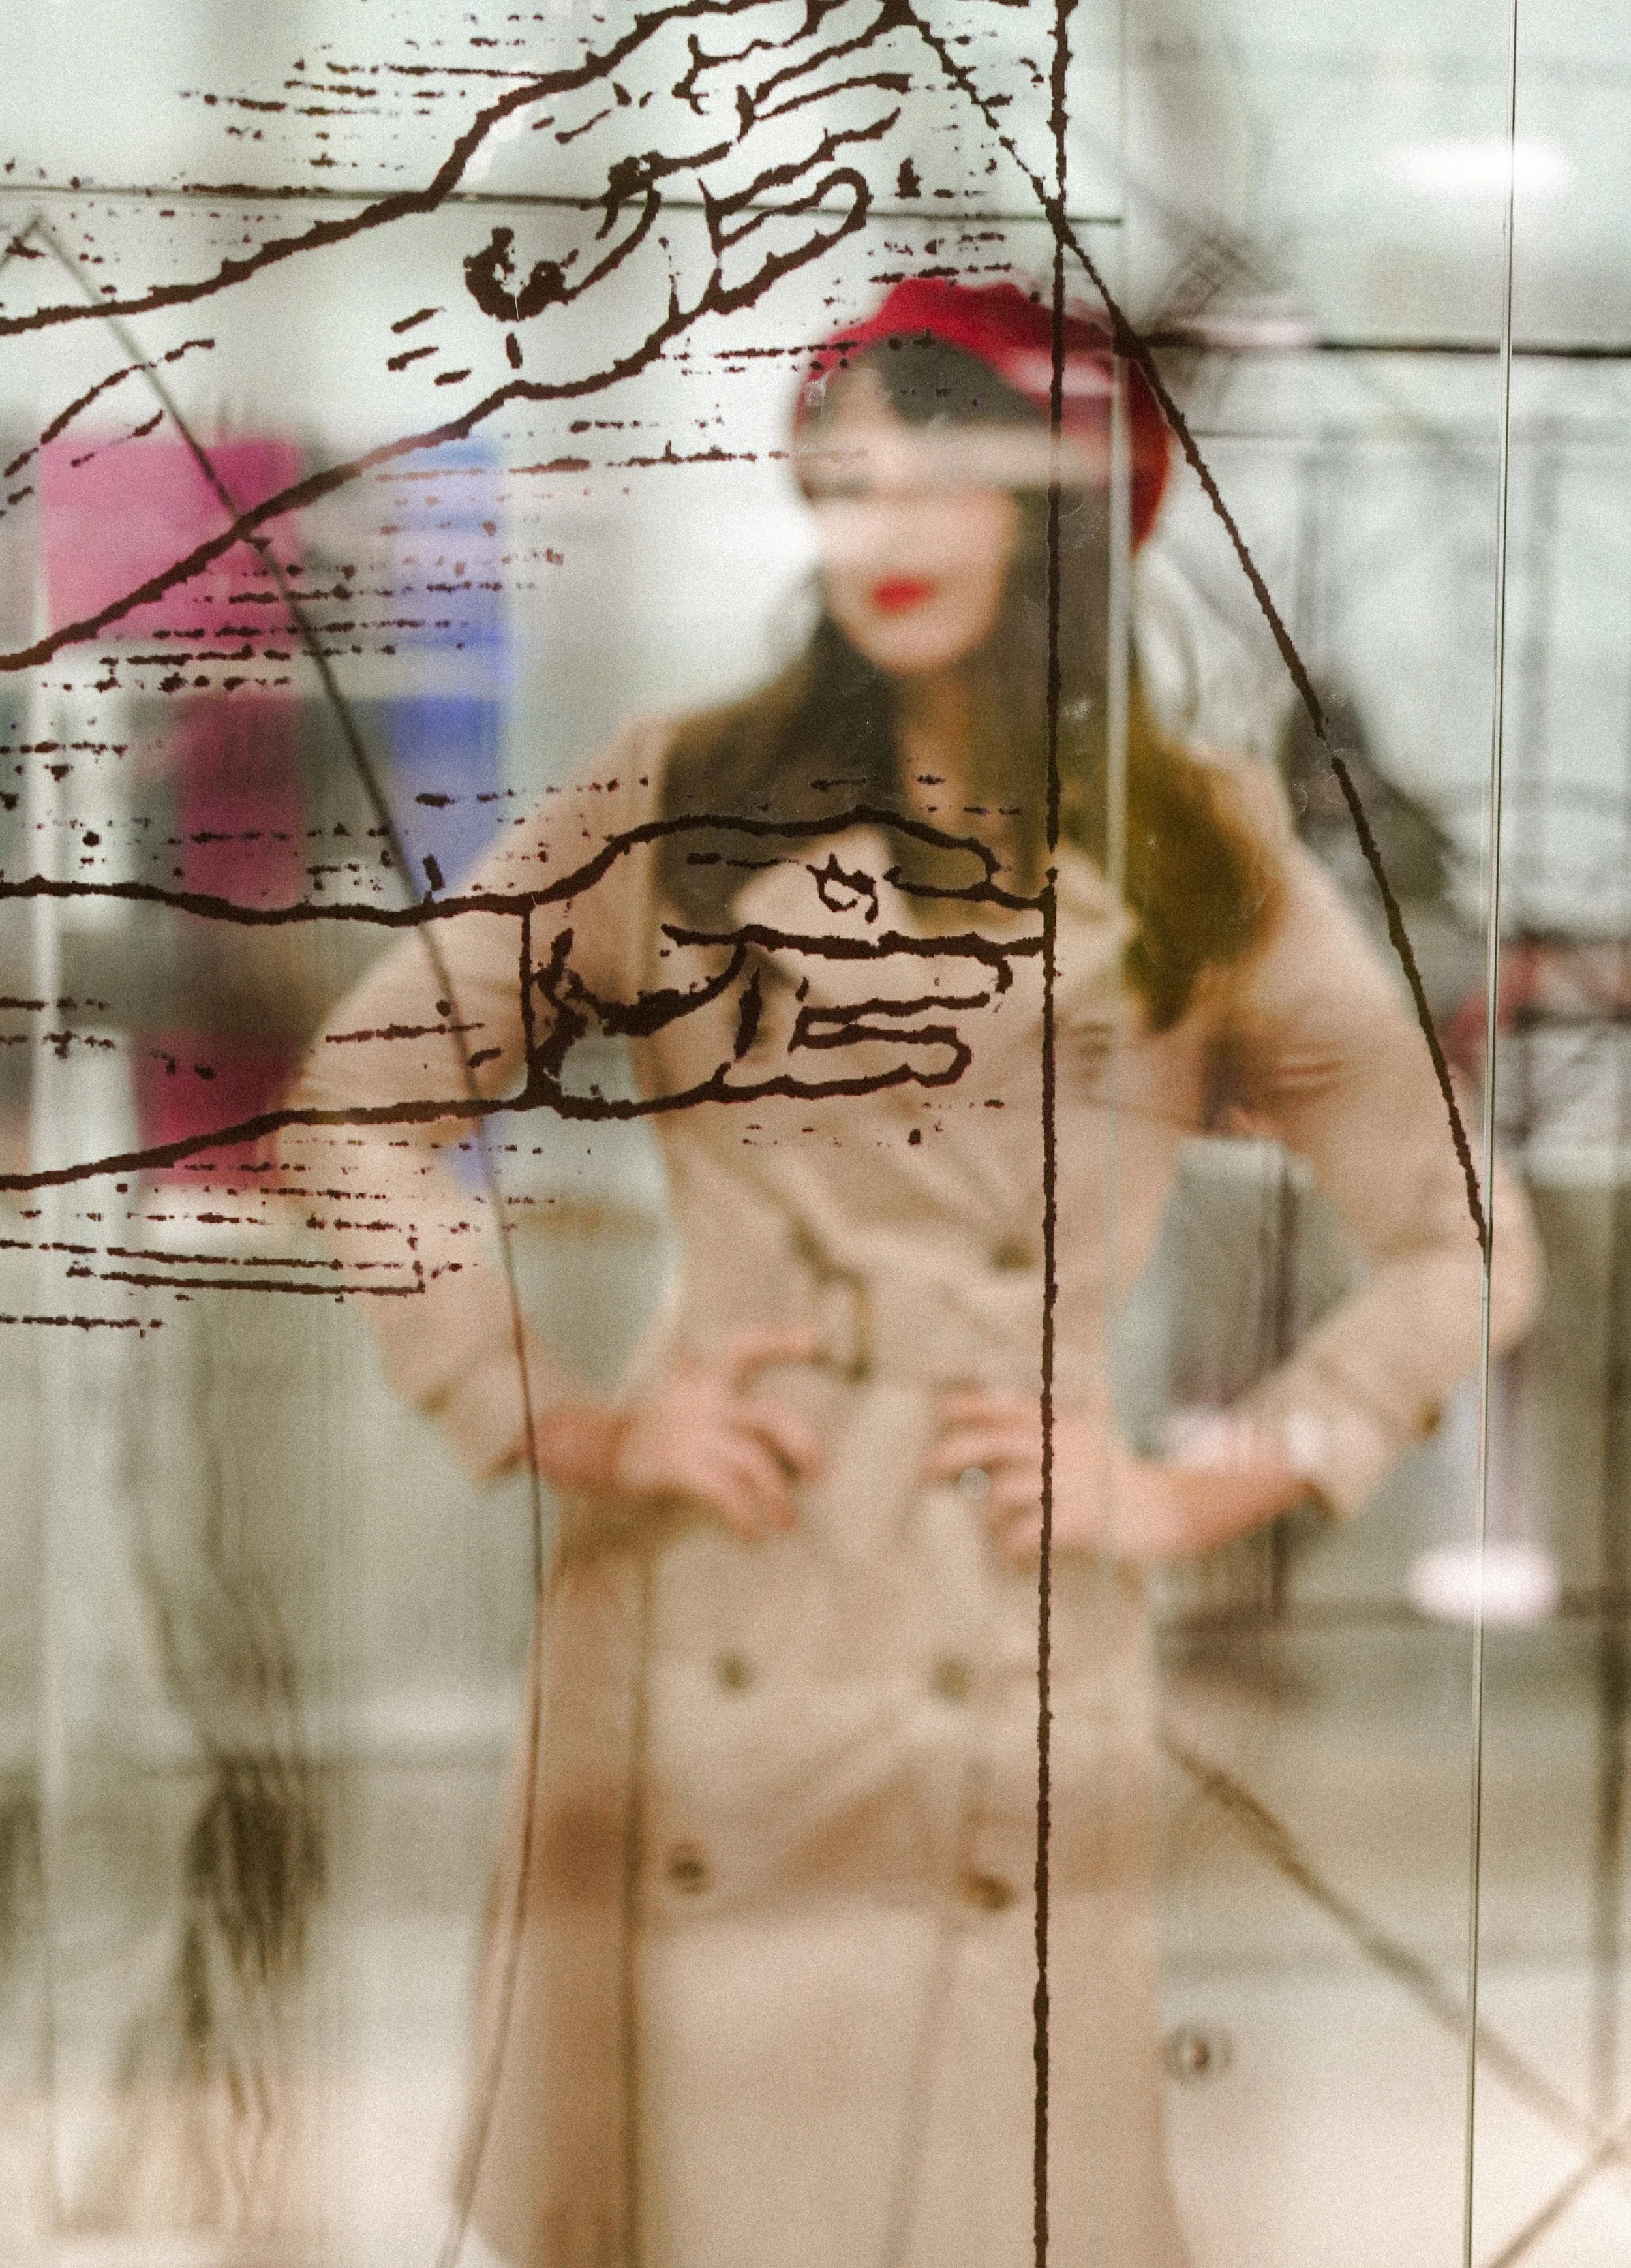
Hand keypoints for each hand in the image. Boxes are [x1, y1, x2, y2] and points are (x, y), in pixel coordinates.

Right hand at [608, 1329, 823, 1542]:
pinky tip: (750, 1534)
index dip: (779, 1342)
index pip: (743, 1348)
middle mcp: (703, 1402)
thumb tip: (769, 1438)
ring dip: (777, 1497)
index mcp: (703, 1380)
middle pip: (768, 1416)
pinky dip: (744, 1515)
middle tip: (818, 1471)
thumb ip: (715, 1401)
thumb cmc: (650, 1429)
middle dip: (801, 1443)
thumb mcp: (679, 1398)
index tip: (813, 1341)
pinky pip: (725, 1492)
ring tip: (786, 1523)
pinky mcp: (678, 1465)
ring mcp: (691, 1433)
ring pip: (754, 1462)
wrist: (592, 1446)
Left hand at [924, 1392, 1307, 1565]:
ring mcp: (1069, 1483)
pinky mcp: (1078, 1520)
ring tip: (997, 1532)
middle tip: (928, 1470)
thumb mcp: (1092, 1437)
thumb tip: (1004, 1424)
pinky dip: (1011, 1547)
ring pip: (1003, 1492)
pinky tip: (1014, 1557)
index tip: (941, 1408)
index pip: (1007, 1405)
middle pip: (991, 1442)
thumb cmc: (1126, 1477)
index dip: (970, 1404)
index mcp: (1062, 1426)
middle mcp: (1060, 1448)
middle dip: (952, 1453)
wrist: (1175, 1506)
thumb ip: (1052, 1429)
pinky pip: (1026, 1533)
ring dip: (989, 1515)